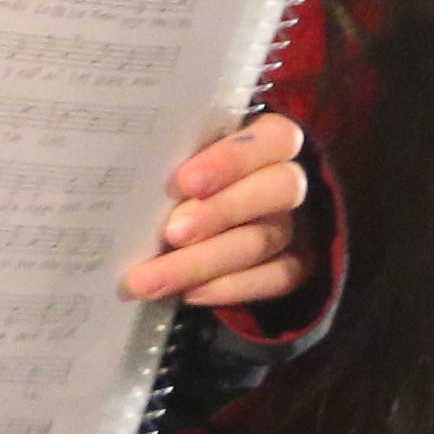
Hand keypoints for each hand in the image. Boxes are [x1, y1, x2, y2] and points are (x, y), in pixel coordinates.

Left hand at [127, 111, 311, 309]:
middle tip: (170, 233)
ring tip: (152, 279)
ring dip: (205, 261)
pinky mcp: (295, 264)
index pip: (274, 139)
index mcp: (272, 141)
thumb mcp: (183, 157)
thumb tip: (138, 185)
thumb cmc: (186, 174)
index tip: (182, 182)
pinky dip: (230, 288)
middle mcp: (289, 181)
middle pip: (279, 189)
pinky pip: (275, 278)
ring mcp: (296, 225)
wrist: (207, 218)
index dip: (231, 160)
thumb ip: (174, 162)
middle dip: (221, 212)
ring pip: (264, 240)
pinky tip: (189, 293)